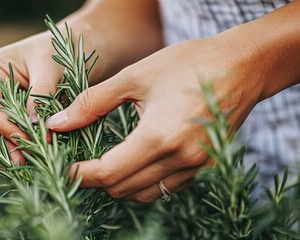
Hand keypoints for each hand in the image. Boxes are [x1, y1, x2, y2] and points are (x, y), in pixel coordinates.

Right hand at [0, 32, 66, 164]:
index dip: (4, 125)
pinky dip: (22, 152)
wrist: (78, 49)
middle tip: (26, 163)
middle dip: (6, 145)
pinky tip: (36, 164)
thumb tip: (33, 125)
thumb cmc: (61, 49)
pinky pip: (10, 142)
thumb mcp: (51, 67)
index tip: (29, 138)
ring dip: (13, 154)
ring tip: (31, 167)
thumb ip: (40, 95)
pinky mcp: (9, 123)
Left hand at [45, 37, 264, 202]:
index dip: (79, 174)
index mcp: (158, 137)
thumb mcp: (134, 77)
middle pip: (122, 188)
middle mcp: (179, 160)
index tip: (61, 165)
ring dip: (118, 184)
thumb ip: (91, 103)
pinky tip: (132, 162)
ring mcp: (196, 168)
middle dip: (94, 179)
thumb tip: (56, 124)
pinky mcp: (206, 168)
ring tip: (102, 162)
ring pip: (143, 194)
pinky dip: (142, 182)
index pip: (107, 173)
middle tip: (77, 161)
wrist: (243, 65)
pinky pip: (165, 188)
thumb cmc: (187, 64)